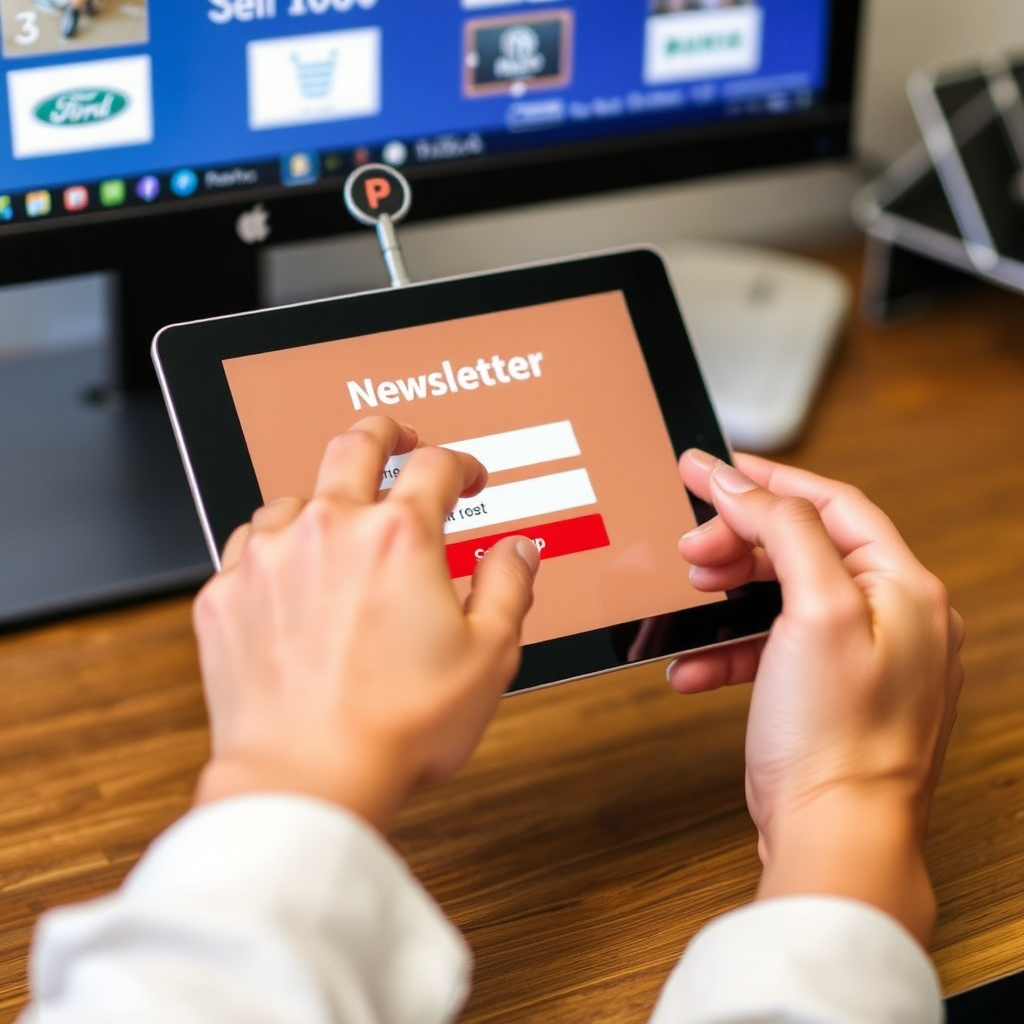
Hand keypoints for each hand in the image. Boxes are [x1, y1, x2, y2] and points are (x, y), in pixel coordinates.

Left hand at [190, 416, 538, 829]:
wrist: (307, 778)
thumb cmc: (399, 726)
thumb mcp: (487, 656)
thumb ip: (509, 587)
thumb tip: (518, 550)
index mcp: (401, 537)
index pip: (437, 467)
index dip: (462, 464)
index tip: (469, 477)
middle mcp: (332, 529)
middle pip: (355, 443)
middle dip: (385, 431)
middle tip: (398, 435)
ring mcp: (271, 557)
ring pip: (296, 494)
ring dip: (325, 498)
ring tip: (340, 521)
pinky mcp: (227, 594)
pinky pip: (250, 544)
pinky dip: (275, 545)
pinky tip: (289, 567)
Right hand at [670, 450, 963, 943]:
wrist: (834, 836)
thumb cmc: (840, 738)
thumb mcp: (817, 611)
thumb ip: (785, 532)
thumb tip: (744, 485)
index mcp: (905, 588)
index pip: (831, 504)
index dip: (766, 479)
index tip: (709, 469)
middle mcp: (892, 618)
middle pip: (803, 548)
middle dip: (738, 542)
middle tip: (689, 547)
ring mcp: (860, 658)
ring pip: (782, 597)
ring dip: (728, 595)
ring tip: (689, 597)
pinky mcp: (826, 693)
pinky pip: (772, 648)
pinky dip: (729, 648)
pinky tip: (693, 665)